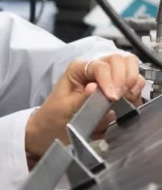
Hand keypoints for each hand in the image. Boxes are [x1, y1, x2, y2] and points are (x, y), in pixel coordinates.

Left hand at [25, 54, 143, 158]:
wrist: (54, 129)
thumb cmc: (55, 116)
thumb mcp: (64, 107)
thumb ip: (82, 97)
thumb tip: (95, 87)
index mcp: (78, 68)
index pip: (100, 66)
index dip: (109, 79)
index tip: (112, 97)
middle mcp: (94, 68)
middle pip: (119, 59)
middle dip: (123, 76)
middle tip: (119, 96)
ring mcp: (107, 76)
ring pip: (129, 66)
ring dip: (131, 80)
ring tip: (125, 97)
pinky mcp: (116, 88)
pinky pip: (133, 81)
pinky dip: (135, 88)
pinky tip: (129, 98)